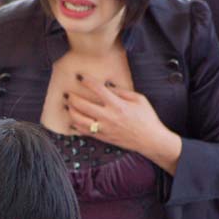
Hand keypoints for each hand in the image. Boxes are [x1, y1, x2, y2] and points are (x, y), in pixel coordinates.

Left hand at [65, 74, 181, 173]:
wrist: (150, 140)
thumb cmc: (147, 118)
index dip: (87, 82)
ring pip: (79, 120)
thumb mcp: (139, 99)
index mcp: (117, 105)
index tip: (81, 78)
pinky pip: (84, 132)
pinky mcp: (103, 137)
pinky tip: (73, 121)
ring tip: (69, 106)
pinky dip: (76, 126)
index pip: (98, 90)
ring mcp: (104, 128)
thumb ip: (122, 92)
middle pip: (82, 105)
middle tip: (69, 93)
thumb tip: (108, 87)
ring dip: (71, 112)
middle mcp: (108, 117)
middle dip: (73, 97)